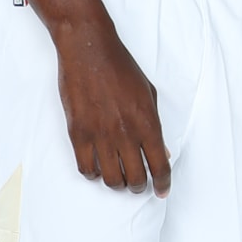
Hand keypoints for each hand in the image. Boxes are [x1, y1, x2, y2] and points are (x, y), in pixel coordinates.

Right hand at [51, 15, 169, 192]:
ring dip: (118, 184)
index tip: (161, 191)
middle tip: (138, 183)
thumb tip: (162, 152)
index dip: (162, 184)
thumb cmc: (121, 68)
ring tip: (119, 177)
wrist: (89, 50)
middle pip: (135, 178)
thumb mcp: (149, 94)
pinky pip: (86, 168)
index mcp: (147, 122)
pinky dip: (94, 174)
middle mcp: (125, 132)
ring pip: (111, 179)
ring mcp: (100, 134)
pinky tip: (98, 168)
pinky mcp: (78, 133)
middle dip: (140, 186)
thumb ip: (156, 125)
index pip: (160, 165)